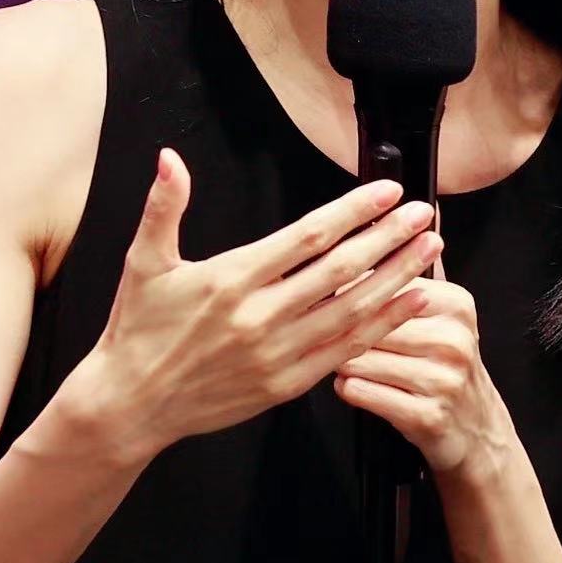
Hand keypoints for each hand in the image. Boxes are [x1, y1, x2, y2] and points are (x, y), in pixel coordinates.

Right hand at [78, 152, 445, 455]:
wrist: (131, 403)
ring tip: (430, 250)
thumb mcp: (143, 263)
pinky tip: (409, 303)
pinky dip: (381, 325)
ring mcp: (277, 353)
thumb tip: (168, 159)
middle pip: (341, 270)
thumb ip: (163, 208)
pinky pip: (344, 350)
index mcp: (232, 279)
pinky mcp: (285, 384)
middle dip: (389, 238)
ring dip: (397, 278)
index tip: (387, 192)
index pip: (309, 236)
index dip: (354, 212)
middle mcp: (260, 315)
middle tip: (424, 214)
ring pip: (351, 310)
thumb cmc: (138, 330)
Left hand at [333, 277, 516, 480]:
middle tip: (331, 339)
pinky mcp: (427, 415)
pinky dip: (348, 389)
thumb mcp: (436, 320)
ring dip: (342, 364)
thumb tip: (340, 274)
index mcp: (456, 305)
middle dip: (342, 334)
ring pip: (359, 360)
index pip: (385, 288)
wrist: (476, 425)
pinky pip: (362, 393)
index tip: (335, 305)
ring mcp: (443, 380)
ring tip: (347, 364)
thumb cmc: (442, 367)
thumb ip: (397, 292)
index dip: (350, 297)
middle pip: (368, 325)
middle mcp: (453, 339)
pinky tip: (355, 387)